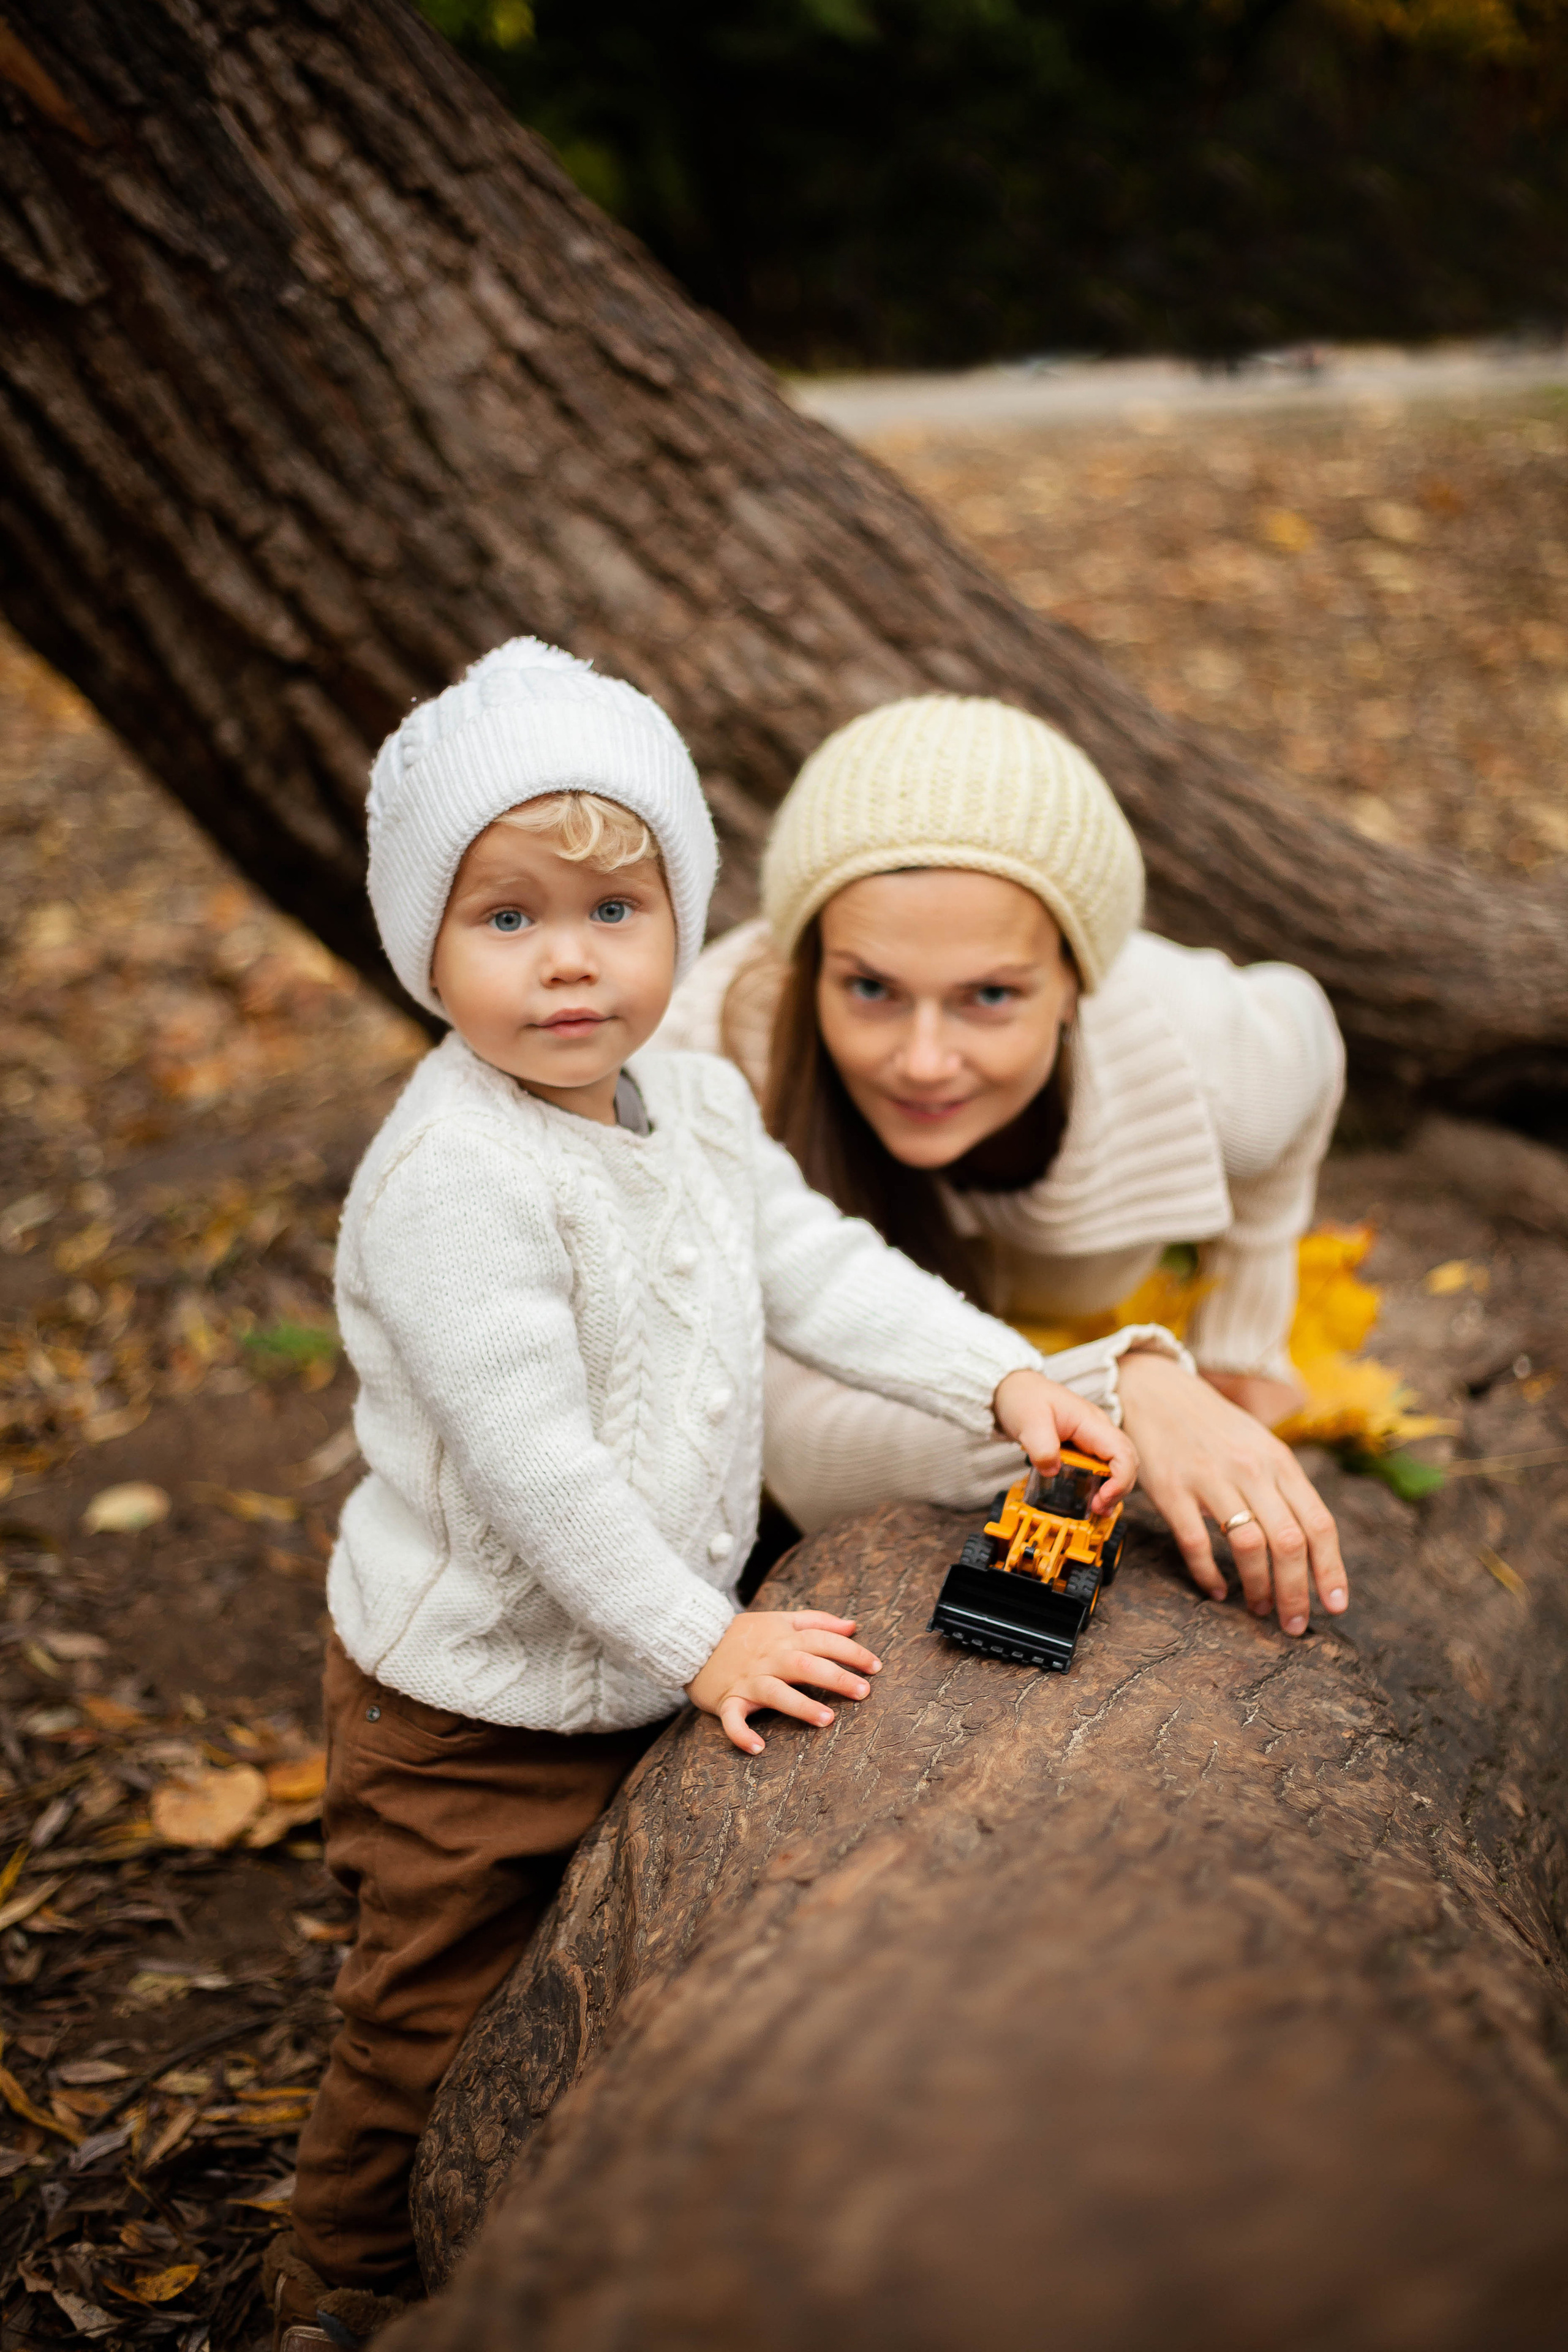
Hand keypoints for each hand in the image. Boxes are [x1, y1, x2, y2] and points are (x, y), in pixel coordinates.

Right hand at [686, 1610, 881, 1755]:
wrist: (695, 1640)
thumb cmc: (744, 1634)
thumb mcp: (780, 1619)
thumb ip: (817, 1621)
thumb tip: (853, 1625)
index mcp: (785, 1638)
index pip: (823, 1640)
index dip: (851, 1651)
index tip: (876, 1666)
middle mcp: (770, 1659)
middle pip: (806, 1666)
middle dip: (836, 1678)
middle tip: (864, 1692)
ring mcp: (749, 1680)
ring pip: (776, 1693)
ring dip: (801, 1706)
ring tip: (827, 1720)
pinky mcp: (728, 1700)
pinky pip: (733, 1719)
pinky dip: (742, 1734)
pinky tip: (758, 1748)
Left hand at [991, 1369, 1136, 1510]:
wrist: (1013, 1388)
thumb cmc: (1024, 1398)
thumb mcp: (1028, 1422)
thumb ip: (1041, 1447)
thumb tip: (1053, 1471)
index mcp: (1091, 1422)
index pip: (1122, 1452)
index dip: (1120, 1480)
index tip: (1102, 1498)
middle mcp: (1099, 1430)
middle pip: (1127, 1462)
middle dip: (1119, 1489)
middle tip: (1098, 1509)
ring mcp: (1093, 1438)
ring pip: (1117, 1466)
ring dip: (1111, 1489)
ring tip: (1095, 1509)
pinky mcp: (1083, 1446)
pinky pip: (1100, 1467)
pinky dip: (1099, 1484)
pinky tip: (1087, 1498)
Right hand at [1115, 1350, 1347, 1635]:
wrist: (1156, 1392)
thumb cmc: (1213, 1427)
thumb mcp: (1260, 1446)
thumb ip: (1285, 1487)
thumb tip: (1312, 1543)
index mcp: (1279, 1461)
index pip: (1319, 1523)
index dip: (1331, 1570)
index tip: (1335, 1605)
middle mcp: (1251, 1469)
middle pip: (1289, 1542)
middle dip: (1296, 1592)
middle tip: (1294, 1624)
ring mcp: (1210, 1479)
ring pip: (1248, 1545)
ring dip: (1258, 1587)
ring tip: (1259, 1608)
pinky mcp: (1172, 1490)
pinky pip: (1196, 1543)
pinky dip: (1209, 1575)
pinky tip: (1216, 1590)